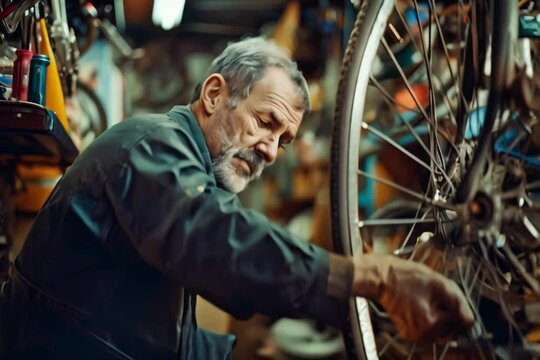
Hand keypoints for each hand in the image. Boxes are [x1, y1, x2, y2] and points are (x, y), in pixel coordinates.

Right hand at [351, 253, 474, 341]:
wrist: (381, 278)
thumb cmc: (404, 276)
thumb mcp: (438, 282)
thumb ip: (458, 301)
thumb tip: (468, 317)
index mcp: (429, 323)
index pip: (463, 322)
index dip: (459, 307)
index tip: (448, 297)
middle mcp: (421, 334)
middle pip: (454, 330)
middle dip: (451, 314)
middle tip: (438, 297)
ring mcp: (414, 335)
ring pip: (443, 331)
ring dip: (442, 317)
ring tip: (428, 300)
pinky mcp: (409, 333)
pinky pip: (430, 330)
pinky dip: (431, 319)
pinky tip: (422, 305)